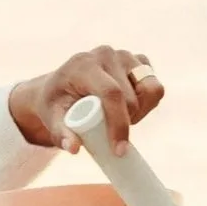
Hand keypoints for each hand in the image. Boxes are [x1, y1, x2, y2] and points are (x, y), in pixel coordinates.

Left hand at [8, 46, 164, 155]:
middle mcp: (107, 54)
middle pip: (130, 98)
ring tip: (118, 118)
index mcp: (84, 65)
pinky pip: (155, 88)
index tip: (119, 150)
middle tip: (109, 135)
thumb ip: (60, 134)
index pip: (111, 93)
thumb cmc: (56, 104)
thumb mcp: (51, 118)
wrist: (62, 85)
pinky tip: (129, 109)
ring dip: (140, 113)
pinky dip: (147, 104)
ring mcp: (126, 55)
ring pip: (150, 90)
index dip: (119, 123)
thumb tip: (73, 148)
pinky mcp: (139, 61)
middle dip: (126, 124)